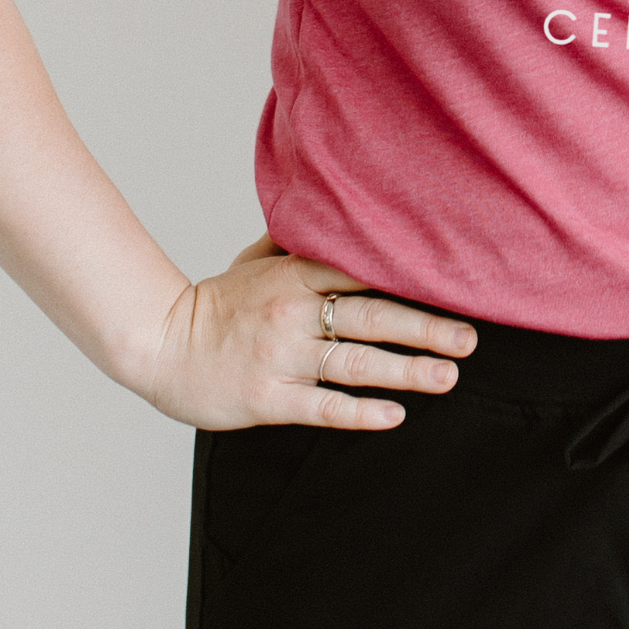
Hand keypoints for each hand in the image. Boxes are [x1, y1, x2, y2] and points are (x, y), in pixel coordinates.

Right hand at [145, 233, 475, 431]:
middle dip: (426, 328)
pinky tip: (395, 414)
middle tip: (470, 338)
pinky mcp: (269, 398)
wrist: (158, 345)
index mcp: (294, 275)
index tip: (455, 286)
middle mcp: (294, 313)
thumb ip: (295, 242)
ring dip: (406, 370)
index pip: (364, 274)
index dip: (412, 281)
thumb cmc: (213, 304)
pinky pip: (323, 406)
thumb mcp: (253, 261)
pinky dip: (361, 411)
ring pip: (355, 363)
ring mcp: (283, 357)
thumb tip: (330, 214)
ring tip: (447, 376)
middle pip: (372, 318)